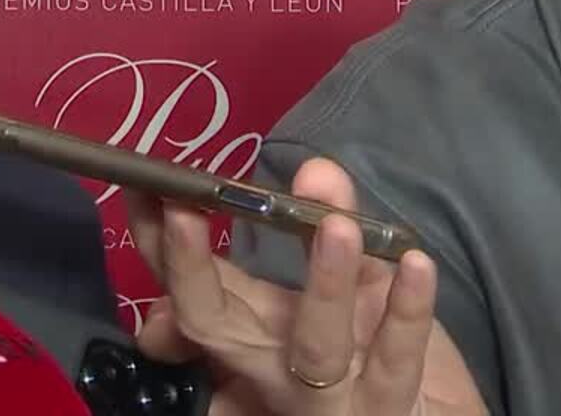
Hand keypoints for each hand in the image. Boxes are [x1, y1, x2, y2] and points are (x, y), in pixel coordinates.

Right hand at [127, 158, 485, 415]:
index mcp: (245, 334)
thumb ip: (320, 231)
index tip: (143, 186)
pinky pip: (397, 359)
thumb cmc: (365, 354)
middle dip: (189, 269)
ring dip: (324, 285)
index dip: (156, 241)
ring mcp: (328, 395)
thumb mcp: (333, 289)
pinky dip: (406, 312)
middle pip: (213, 324)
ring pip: (315, 348)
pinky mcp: (388, 403)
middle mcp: (270, 367)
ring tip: (336, 224)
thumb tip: (316, 169)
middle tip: (183, 208)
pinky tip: (417, 262)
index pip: (181, 284)